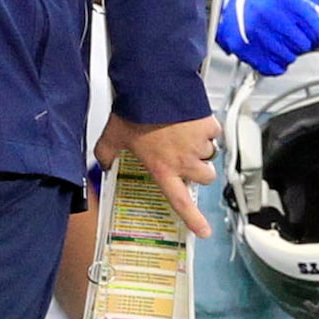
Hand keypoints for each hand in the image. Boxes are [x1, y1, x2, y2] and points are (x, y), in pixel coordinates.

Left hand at [95, 112, 219, 238]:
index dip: (194, 219)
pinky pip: (214, 132)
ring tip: (186, 135)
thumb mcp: (113, 136)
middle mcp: (185, 161)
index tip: (203, 231)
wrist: (153, 87)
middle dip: (200, 171)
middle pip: (205, 177)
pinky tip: (193, 119)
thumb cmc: (135, 112)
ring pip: (210, 154)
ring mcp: (199, 144)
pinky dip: (207, 127)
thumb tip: (105, 162)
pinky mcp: (208, 126)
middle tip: (188, 161)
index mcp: (164, 169)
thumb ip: (107, 153)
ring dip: (202, 148)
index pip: (181, 202)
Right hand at [215, 0, 318, 76]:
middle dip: (302, 42)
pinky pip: (273, 68)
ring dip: (288, 52)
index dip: (316, 33)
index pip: (314, 27)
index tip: (312, 33)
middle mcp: (269, 15)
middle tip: (292, 35)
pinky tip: (269, 50)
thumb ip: (318, 5)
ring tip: (278, 40)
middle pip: (303, 45)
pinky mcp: (245, 49)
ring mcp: (255, 33)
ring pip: (290, 58)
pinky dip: (275, 63)